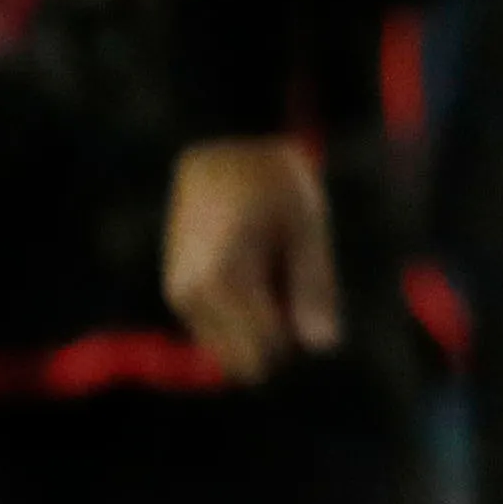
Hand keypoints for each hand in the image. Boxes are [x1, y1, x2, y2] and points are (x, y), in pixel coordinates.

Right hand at [163, 136, 338, 379]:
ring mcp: (179, 295)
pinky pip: (217, 327)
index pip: (265, 353)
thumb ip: (314, 287)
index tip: (313, 299)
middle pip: (242, 359)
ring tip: (276, 271)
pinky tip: (258, 271)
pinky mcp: (179, 289)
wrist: (222, 144)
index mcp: (223, 283)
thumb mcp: (308, 226)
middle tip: (296, 285)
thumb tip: (323, 348)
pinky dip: (242, 314)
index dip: (300, 336)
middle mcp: (191, 298)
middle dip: (278, 337)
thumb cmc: (273, 180)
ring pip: (227, 347)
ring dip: (258, 325)